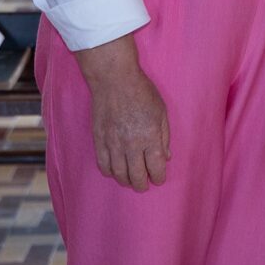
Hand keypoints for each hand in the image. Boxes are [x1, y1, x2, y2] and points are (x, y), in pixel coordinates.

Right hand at [72, 35, 170, 190]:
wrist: (114, 79)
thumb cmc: (142, 92)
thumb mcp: (161, 111)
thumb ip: (164, 136)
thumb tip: (166, 156)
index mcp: (150, 136)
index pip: (156, 167)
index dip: (158, 177)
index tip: (158, 178)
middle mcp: (131, 144)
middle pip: (136, 176)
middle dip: (142, 184)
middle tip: (144, 184)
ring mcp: (113, 143)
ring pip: (118, 173)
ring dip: (126, 180)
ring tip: (130, 179)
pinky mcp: (99, 140)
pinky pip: (103, 164)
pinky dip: (109, 172)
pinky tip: (115, 170)